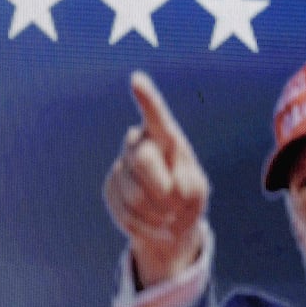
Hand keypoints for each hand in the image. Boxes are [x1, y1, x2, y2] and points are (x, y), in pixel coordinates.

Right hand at [102, 71, 209, 287]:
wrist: (167, 221)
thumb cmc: (187, 197)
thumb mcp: (195, 191)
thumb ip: (185, 186)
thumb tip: (164, 190)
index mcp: (164, 136)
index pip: (155, 115)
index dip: (147, 98)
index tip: (137, 80)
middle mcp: (138, 144)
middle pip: (144, 159)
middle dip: (163, 188)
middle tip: (177, 205)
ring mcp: (121, 166)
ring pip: (135, 193)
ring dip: (159, 213)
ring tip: (169, 216)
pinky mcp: (110, 189)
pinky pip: (126, 213)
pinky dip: (147, 226)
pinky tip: (156, 224)